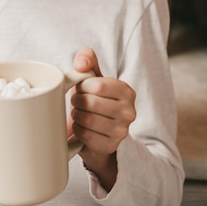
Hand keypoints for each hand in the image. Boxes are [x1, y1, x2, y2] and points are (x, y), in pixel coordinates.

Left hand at [71, 48, 135, 189]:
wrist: (98, 130)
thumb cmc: (94, 98)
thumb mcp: (92, 76)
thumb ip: (87, 59)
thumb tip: (81, 64)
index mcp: (126, 91)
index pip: (97, 86)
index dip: (82, 87)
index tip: (82, 89)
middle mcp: (129, 112)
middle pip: (90, 103)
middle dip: (77, 101)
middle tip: (77, 102)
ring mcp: (121, 131)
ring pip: (87, 119)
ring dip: (77, 115)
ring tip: (79, 113)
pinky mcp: (110, 146)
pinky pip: (85, 135)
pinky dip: (78, 129)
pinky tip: (81, 126)